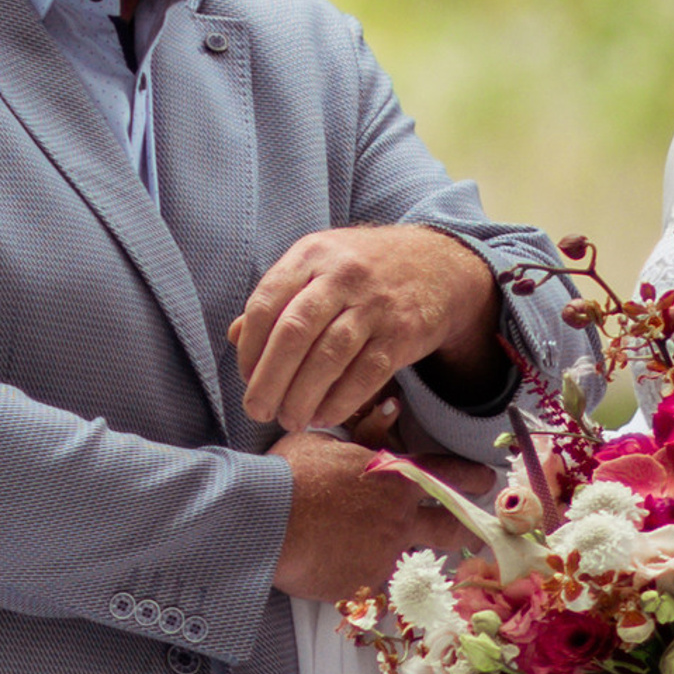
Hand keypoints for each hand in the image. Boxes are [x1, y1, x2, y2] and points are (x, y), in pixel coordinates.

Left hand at [233, 223, 498, 431]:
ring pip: (328, 357)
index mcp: (311, 254)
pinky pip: (365, 374)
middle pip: (294, 333)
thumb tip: (235, 337)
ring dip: (302, 396)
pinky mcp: (403, 332)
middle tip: (258, 410)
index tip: (246, 377)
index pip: (266, 304)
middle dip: (270, 380)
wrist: (438, 265)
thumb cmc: (363, 270)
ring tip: (290, 419)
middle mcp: (342, 274)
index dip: (250, 347)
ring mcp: (375, 303)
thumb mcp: (318, 266)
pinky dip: (340, 401)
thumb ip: (278, 299)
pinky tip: (324, 415)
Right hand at [267, 427, 490, 601]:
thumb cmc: (291, 473)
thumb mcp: (327, 439)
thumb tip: (394, 407)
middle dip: (468, 529)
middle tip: (477, 532)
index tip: (485, 481)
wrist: (266, 522)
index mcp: (394, 478)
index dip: (471, 478)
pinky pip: (373, 583)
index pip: (447, 475)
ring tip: (386, 550)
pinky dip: (364, 574)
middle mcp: (399, 518)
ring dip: (404, 553)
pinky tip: (345, 567)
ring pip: (410, 558)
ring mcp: (384, 555)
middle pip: (451, 528)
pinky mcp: (363, 586)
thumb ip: (367, 429)